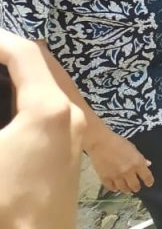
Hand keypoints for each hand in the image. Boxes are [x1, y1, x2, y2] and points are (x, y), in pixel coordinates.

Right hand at [0, 30, 84, 228]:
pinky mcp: (70, 144)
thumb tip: (2, 103)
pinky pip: (52, 102)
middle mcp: (70, 112)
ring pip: (49, 81)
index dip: (0, 40)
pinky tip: (8, 96)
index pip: (24, 54)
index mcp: (49, 107)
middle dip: (9, 52)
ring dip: (21, 70)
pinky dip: (30, 90)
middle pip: (41, 63)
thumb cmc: (6, 200)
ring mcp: (75, 128)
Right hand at [85, 128, 153, 193]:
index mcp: (137, 163)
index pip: (147, 177)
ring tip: (126, 188)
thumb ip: (140, 158)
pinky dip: (114, 188)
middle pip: (135, 186)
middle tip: (136, 187)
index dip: (149, 181)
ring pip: (124, 189)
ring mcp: (116, 176)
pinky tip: (115, 186)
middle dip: (136, 187)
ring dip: (126, 189)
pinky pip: (111, 188)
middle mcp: (128, 171)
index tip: (149, 183)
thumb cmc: (118, 142)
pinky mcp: (105, 178)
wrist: (100, 142)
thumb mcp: (133, 148)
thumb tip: (148, 165)